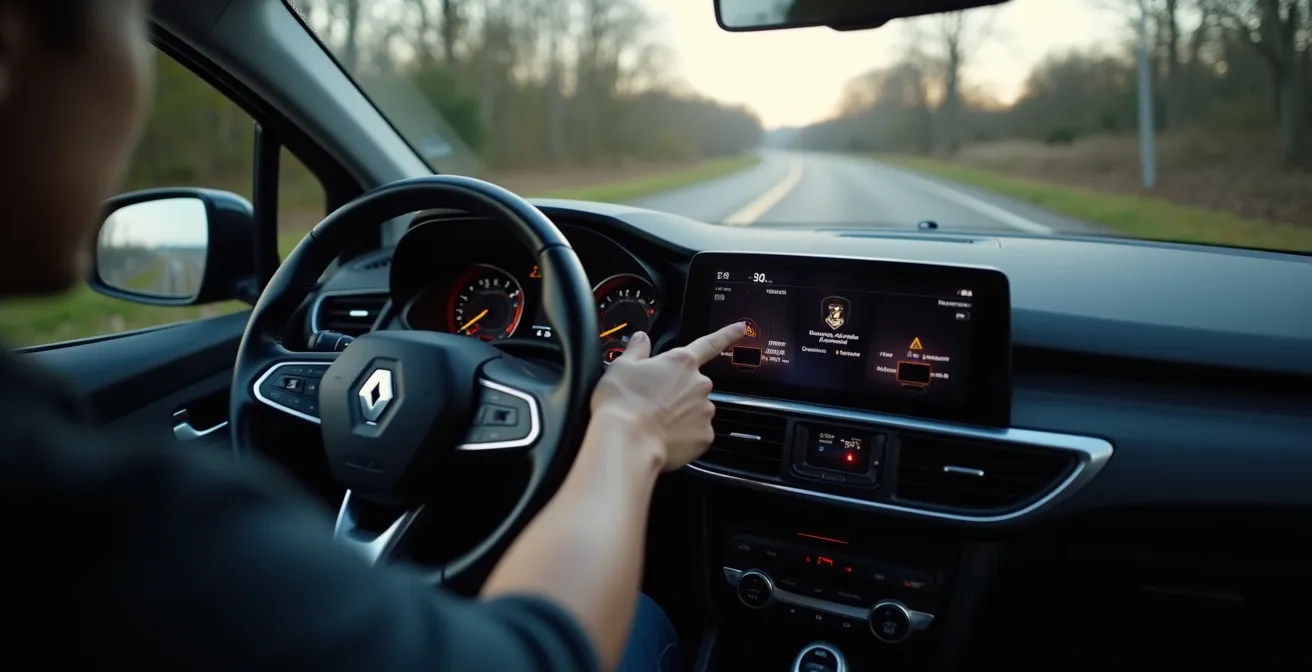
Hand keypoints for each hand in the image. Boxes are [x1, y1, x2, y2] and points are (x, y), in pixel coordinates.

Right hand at [589, 322, 746, 470]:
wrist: (626, 442)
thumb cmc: (622, 403)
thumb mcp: (622, 366)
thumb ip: (637, 349)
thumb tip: (642, 338)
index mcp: (681, 361)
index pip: (710, 343)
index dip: (727, 334)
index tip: (741, 328)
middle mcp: (699, 384)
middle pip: (694, 385)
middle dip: (679, 392)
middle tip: (655, 402)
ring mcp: (705, 411)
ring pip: (696, 410)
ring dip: (682, 414)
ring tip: (657, 423)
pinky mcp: (705, 436)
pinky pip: (697, 434)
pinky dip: (684, 436)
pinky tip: (665, 438)